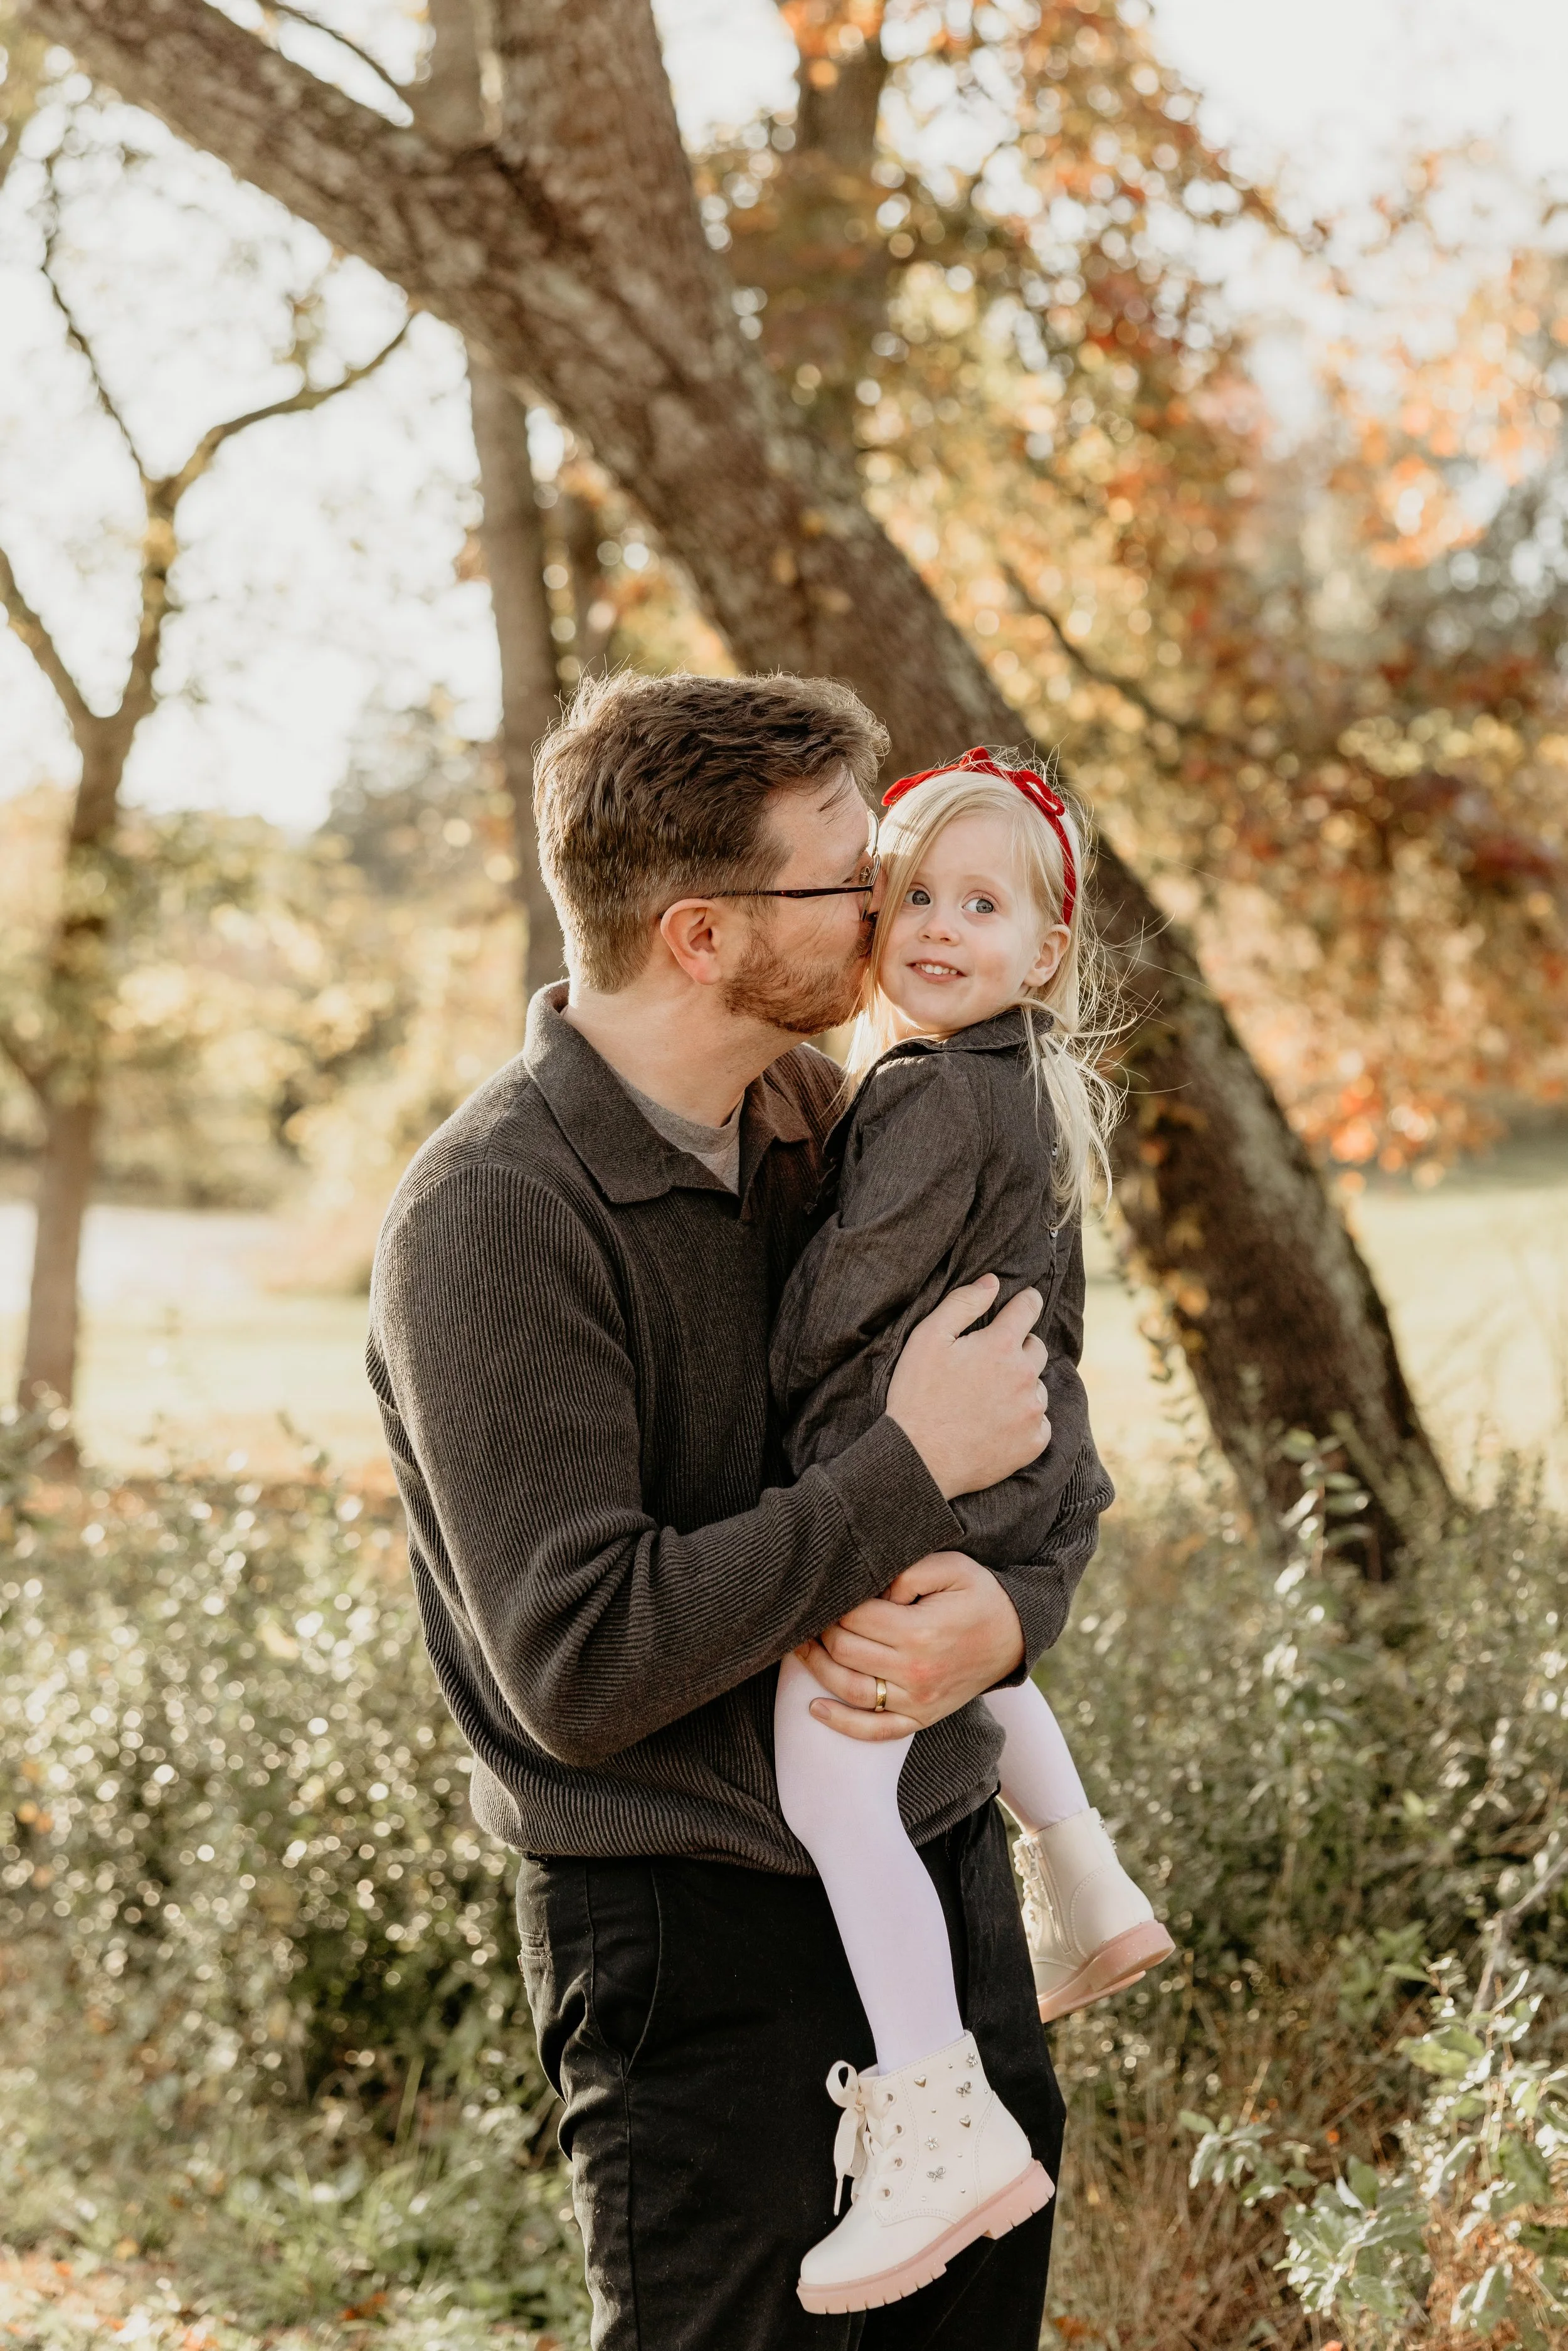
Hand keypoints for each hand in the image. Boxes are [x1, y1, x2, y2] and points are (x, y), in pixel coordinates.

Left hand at [797, 1552, 1025, 1742]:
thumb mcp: (952, 1568)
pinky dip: (842, 1724)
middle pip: (845, 1651)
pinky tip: (815, 1709)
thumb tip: (871, 1589)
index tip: (825, 1591)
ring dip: (817, 1670)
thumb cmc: (980, 1596)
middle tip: (809, 1614)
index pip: (854, 1618)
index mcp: (920, 1631)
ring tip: (800, 1649)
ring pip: (850, 1691)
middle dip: (819, 1631)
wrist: (1016, 1638)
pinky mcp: (920, 1718)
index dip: (832, 1603)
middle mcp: (915, 1671)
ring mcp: (917, 1701)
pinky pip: (875, 1731)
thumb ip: (907, 1572)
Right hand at [886, 1274, 1049, 1498]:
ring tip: (986, 1400)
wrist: (919, 1459)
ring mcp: (1032, 1411)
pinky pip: (1039, 1422)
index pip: (1029, 1308)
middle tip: (989, 1363)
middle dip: (1018, 1349)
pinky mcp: (1034, 1442)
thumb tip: (992, 1282)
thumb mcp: (928, 1338)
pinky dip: (1024, 1420)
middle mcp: (1025, 1376)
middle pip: (1036, 1348)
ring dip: (1020, 1387)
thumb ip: (963, 1303)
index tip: (1024, 1302)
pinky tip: (995, 1424)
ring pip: (1037, 1387)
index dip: (1026, 1301)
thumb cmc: (918, 1395)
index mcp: (1001, 1346)